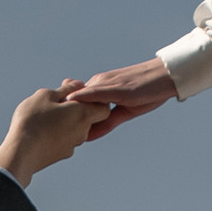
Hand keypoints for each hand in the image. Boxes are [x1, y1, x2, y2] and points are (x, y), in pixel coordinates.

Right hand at [0, 86, 126, 185]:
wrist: (20, 152)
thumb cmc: (33, 120)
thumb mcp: (46, 95)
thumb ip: (65, 89)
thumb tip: (78, 85)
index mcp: (83, 114)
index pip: (104, 107)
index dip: (93, 99)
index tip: (76, 94)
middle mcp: (82, 131)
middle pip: (89, 118)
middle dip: (76, 108)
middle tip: (57, 101)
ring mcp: (72, 145)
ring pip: (75, 129)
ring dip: (66, 120)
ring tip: (45, 115)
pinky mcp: (61, 155)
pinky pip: (64, 140)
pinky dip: (57, 133)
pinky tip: (41, 129)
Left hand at [57, 58, 177, 133]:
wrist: (166, 76)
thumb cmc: (148, 91)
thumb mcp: (125, 110)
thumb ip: (106, 121)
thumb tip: (88, 134)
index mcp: (99, 88)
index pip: (76, 102)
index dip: (64, 114)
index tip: (51, 127)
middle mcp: (98, 83)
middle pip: (73, 99)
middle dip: (59, 113)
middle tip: (45, 127)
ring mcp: (105, 84)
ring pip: (80, 96)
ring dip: (66, 107)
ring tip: (52, 121)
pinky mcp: (114, 87)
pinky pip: (94, 93)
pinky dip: (81, 98)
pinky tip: (69, 103)